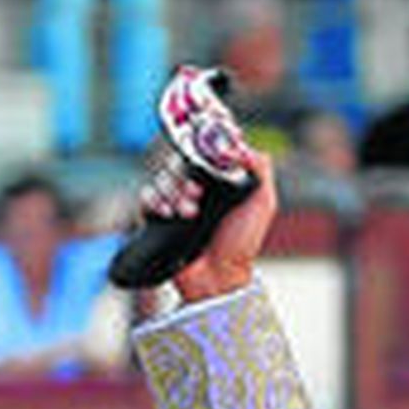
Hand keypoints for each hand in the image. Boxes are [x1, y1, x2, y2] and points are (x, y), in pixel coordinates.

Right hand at [140, 145, 277, 301]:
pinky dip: (155, 201)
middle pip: (180, 160)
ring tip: (190, 213)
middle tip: (198, 193)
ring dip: (175, 192)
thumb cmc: (242, 243)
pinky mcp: (159, 216)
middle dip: (187, 174)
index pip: (206, 149)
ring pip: (164, 177)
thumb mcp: (262, 205)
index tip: (202, 132)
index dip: (202, 137)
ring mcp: (177, 200)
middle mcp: (198, 186)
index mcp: (221, 180)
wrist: (218, 276)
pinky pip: (146, 196)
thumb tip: (244, 146)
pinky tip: (169, 214)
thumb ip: (261, 171)